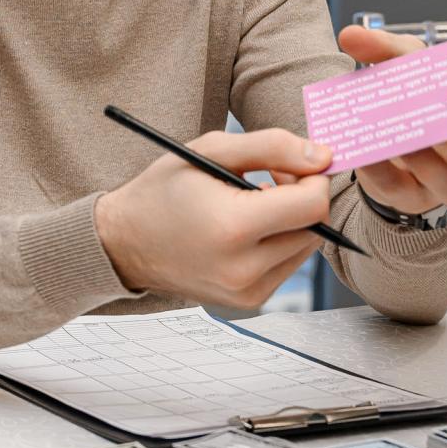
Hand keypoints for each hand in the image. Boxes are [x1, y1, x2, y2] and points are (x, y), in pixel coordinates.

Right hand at [95, 128, 332, 308]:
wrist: (124, 243)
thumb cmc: (163, 191)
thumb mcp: (211, 150)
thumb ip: (272, 147)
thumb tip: (322, 156)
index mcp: (233, 226)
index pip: (312, 204)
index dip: (312, 177)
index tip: (292, 164)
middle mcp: (244, 268)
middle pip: (314, 227)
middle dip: (302, 197)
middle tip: (270, 178)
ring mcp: (247, 291)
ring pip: (305, 247)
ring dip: (292, 221)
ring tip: (254, 203)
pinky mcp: (249, 300)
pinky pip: (287, 266)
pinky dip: (278, 243)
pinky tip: (247, 230)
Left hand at [337, 25, 446, 216]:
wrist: (376, 135)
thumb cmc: (411, 96)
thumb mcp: (404, 66)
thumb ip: (384, 49)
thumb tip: (351, 35)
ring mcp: (446, 187)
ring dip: (434, 171)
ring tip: (409, 146)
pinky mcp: (409, 198)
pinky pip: (400, 192)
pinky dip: (382, 173)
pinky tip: (365, 155)